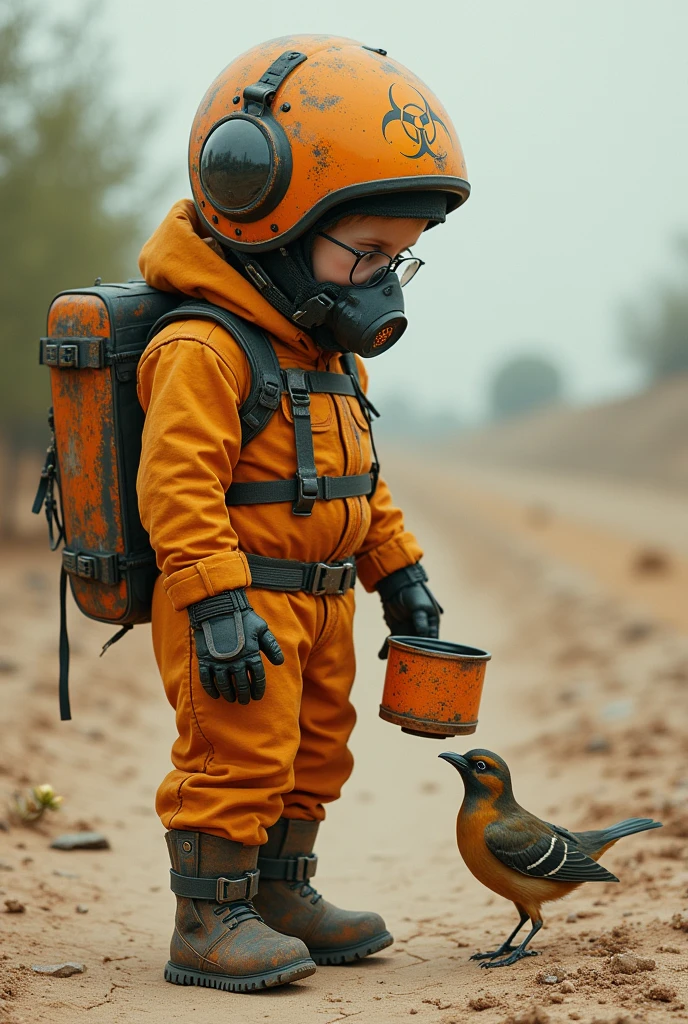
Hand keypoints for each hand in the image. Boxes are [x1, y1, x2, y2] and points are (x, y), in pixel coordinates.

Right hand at [188, 589, 283, 703]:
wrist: (218, 607)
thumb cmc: (242, 617)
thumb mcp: (261, 628)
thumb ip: (271, 646)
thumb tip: (280, 662)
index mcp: (251, 654)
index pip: (257, 678)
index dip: (258, 689)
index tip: (257, 696)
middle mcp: (236, 661)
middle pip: (241, 684)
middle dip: (244, 695)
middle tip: (245, 701)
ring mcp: (219, 661)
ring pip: (225, 685)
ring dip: (229, 694)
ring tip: (232, 699)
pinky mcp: (205, 660)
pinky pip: (207, 680)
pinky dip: (211, 689)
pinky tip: (216, 695)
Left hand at [376, 563, 442, 658]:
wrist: (396, 583)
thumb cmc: (412, 592)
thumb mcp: (418, 605)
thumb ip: (420, 619)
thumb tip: (423, 633)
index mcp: (432, 624)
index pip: (431, 642)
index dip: (427, 652)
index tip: (422, 662)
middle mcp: (422, 629)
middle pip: (417, 647)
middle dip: (411, 656)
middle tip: (405, 666)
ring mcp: (409, 629)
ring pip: (404, 646)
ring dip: (397, 653)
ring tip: (390, 663)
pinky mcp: (397, 628)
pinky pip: (393, 641)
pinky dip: (387, 647)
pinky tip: (381, 656)